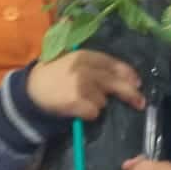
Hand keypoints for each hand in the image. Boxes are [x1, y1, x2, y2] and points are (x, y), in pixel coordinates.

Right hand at [27, 51, 144, 120]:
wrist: (30, 90)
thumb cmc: (52, 74)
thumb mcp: (69, 58)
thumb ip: (92, 61)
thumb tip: (120, 68)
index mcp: (85, 56)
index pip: (113, 64)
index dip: (128, 74)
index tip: (137, 83)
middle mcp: (85, 69)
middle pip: (115, 83)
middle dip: (131, 94)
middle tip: (140, 103)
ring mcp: (81, 86)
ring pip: (103, 100)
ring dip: (98, 103)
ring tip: (83, 100)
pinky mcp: (76, 102)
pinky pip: (94, 112)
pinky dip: (89, 114)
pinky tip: (78, 109)